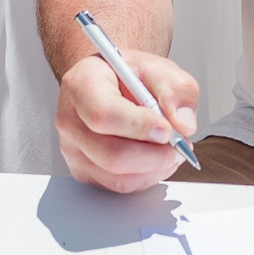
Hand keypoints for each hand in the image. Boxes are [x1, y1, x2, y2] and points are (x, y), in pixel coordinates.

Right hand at [56, 52, 199, 193]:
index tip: (167, 129)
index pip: (103, 114)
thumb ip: (177, 89)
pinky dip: (146, 177)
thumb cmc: (130, 76)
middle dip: (154, 156)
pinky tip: (155, 158)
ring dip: (154, 169)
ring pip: (118, 178)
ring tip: (170, 150)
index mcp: (81, 85)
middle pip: (111, 154)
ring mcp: (74, 149)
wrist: (114, 85)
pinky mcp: (84, 171)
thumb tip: (183, 124)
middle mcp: (70, 119)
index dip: (139, 126)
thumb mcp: (159, 68)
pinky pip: (120, 186)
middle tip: (178, 146)